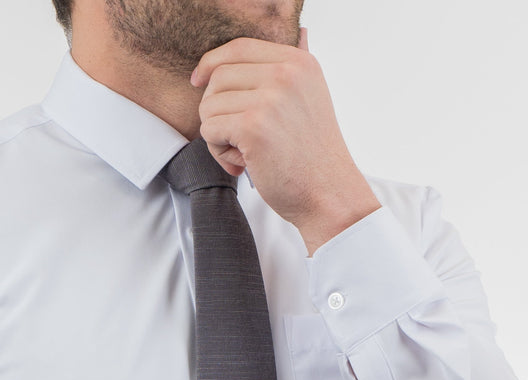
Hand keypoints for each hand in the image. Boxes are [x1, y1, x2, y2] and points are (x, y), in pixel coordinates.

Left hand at [191, 26, 381, 254]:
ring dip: (217, 135)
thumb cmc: (312, 155)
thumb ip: (289, 71)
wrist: (329, 194)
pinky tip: (243, 165)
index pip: (239, 48)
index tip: (197, 82)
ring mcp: (270, 98)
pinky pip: (209, 130)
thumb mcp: (309, 98)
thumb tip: (286, 36)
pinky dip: (219, 152)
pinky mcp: (253, 126)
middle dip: (216, 110)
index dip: (211, 63)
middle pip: (218, 77)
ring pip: (209, 106)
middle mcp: (286, 74)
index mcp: (299, 63)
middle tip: (237, 139)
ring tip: (245, 155)